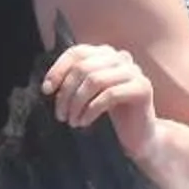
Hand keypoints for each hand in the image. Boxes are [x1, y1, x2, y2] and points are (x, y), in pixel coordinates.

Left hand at [42, 41, 157, 162]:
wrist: (139, 135)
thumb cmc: (111, 114)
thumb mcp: (89, 94)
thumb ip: (74, 82)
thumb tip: (47, 85)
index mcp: (106, 54)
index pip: (77, 52)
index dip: (58, 70)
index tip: (46, 90)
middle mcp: (121, 57)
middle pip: (83, 68)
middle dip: (66, 93)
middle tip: (60, 115)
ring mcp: (134, 71)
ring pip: (94, 80)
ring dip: (77, 104)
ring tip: (72, 121)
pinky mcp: (142, 88)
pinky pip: (109, 95)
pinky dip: (91, 110)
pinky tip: (84, 122)